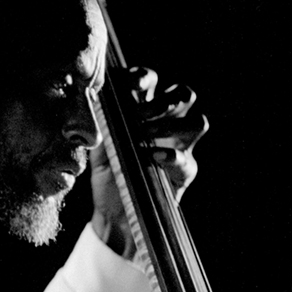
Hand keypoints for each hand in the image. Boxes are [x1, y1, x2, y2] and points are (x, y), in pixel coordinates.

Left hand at [90, 67, 207, 257]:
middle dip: (163, 100)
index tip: (129, 87)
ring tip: (144, 136)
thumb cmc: (107, 174)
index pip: (152, 80)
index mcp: (144, 109)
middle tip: (140, 115)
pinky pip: (187, 161)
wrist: (114, 214)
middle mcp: (167, 124)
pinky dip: (170, 155)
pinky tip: (152, 156)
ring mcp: (180, 147)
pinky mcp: (183, 174)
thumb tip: (94, 99)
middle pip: (184, 95)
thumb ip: (100, 122)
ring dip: (170, 125)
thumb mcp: (97, 145)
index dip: (142, 77)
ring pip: (197, 123)